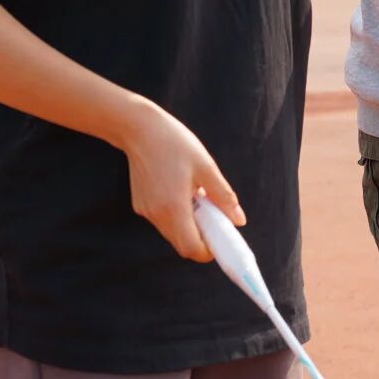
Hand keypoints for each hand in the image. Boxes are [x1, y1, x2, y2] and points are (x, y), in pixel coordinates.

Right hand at [120, 99, 245, 260]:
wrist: (139, 128)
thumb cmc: (175, 143)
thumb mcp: (206, 167)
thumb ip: (223, 196)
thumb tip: (238, 220)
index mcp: (174, 207)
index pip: (192, 248)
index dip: (209, 251)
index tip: (221, 238)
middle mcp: (157, 215)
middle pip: (182, 244)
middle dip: (201, 238)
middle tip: (215, 218)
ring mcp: (146, 211)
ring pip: (172, 233)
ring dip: (189, 226)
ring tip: (199, 199)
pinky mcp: (140, 205)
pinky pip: (162, 221)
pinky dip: (176, 216)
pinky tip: (182, 193)